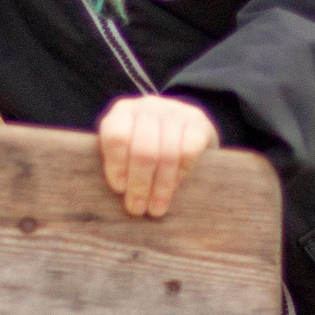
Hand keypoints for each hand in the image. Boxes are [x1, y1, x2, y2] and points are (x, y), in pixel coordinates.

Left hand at [97, 95, 217, 218]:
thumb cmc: (145, 149)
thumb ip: (119, 164)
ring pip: (167, 153)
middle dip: (139, 184)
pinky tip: (176, 185)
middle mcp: (148, 106)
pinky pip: (189, 150)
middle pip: (143, 149)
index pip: (116, 137)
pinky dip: (181, 172)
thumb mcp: (125, 150)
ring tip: (156, 208)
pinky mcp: (198, 121)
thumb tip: (120, 194)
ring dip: (161, 187)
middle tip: (137, 208)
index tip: (119, 189)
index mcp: (122, 112)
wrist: (183, 130)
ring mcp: (174, 111)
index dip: (116, 166)